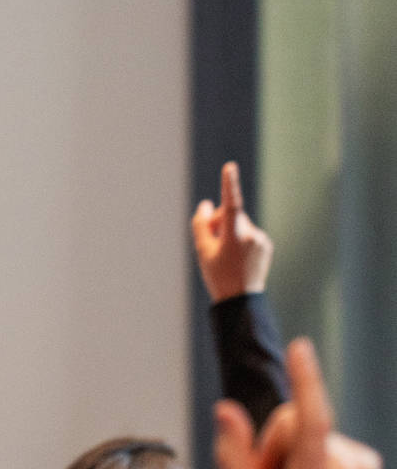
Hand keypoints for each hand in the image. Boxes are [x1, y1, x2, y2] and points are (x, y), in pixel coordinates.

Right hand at [191, 161, 273, 301]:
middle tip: (211, 247)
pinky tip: (237, 259)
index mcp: (235, 235)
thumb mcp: (202, 251)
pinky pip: (248, 235)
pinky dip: (240, 241)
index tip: (229, 167)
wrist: (241, 301)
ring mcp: (261, 240)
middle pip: (229, 216)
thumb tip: (207, 204)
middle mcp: (251, 234)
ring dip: (229, 234)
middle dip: (218, 224)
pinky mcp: (266, 245)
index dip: (229, 185)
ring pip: (239, 225)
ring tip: (225, 258)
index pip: (231, 204)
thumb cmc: (218, 276)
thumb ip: (201, 224)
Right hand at [214, 338, 380, 468]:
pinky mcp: (367, 463)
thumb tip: (226, 409)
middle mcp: (347, 468)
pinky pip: (324, 441)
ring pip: (308, 432)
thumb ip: (232, 454)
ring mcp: (362, 465)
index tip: (301, 349)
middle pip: (293, 423)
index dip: (304, 382)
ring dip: (291, 457)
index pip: (311, 420)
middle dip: (273, 448)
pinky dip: (310, 459)